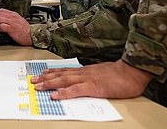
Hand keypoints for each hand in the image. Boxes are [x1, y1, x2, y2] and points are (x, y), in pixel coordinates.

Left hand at [0, 8, 31, 45]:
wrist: (33, 35)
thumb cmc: (26, 30)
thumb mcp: (19, 20)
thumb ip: (12, 19)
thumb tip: (4, 20)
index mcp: (14, 15)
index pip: (1, 10)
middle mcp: (12, 17)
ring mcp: (12, 23)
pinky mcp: (12, 29)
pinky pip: (1, 26)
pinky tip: (1, 31)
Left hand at [30, 60, 152, 99]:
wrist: (132, 71)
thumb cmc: (122, 74)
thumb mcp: (104, 74)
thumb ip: (94, 77)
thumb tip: (87, 83)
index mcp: (87, 71)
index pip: (66, 70)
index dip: (52, 72)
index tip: (41, 74)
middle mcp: (84, 73)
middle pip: (61, 74)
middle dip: (45, 78)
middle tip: (33, 81)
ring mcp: (88, 79)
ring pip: (64, 80)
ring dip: (49, 83)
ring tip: (37, 86)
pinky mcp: (93, 87)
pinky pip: (75, 90)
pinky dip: (64, 93)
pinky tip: (55, 95)